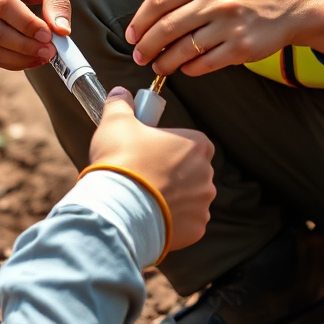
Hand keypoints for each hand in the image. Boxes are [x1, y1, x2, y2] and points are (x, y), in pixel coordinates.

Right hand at [89, 87, 214, 251]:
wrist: (119, 208)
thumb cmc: (122, 160)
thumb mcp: (116, 122)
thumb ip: (121, 104)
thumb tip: (120, 93)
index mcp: (197, 145)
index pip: (190, 142)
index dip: (169, 146)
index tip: (150, 150)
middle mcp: (207, 175)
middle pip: (190, 171)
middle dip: (171, 173)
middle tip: (144, 174)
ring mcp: (203, 204)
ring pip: (188, 198)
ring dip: (172, 198)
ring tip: (144, 198)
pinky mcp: (196, 229)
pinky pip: (185, 223)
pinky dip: (171, 221)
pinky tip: (150, 217)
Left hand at [125, 0, 323, 76]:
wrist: (292, 5)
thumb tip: (148, 20)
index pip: (158, 1)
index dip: (139, 21)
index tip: (131, 35)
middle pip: (165, 27)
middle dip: (146, 46)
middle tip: (139, 56)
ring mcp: (229, 23)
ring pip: (182, 49)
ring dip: (164, 61)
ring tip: (159, 65)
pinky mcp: (241, 47)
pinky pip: (203, 64)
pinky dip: (189, 69)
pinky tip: (185, 68)